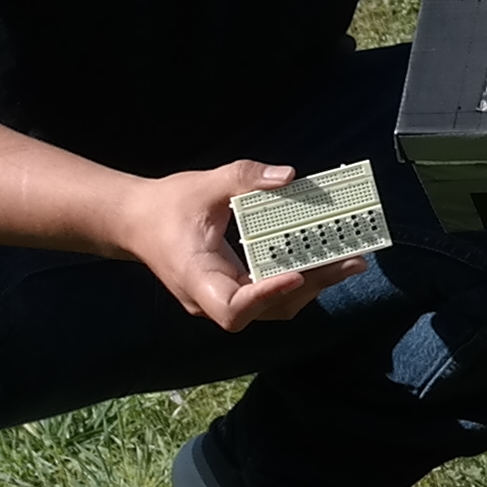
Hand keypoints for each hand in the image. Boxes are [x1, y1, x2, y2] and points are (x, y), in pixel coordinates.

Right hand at [121, 161, 330, 331]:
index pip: (232, 308)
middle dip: (311, 287)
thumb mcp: (203, 184)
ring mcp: (223, 298)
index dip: (265, 297)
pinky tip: (326, 259)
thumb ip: (244, 178)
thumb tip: (288, 176)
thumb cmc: (166, 206)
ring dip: (312, 286)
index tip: (295, 276)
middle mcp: (210, 298)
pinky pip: (270, 295)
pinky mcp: (234, 291)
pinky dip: (300, 279)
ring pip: (273, 307)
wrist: (136, 222)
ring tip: (349, 261)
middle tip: (350, 261)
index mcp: (196, 277)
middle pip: (266, 310)